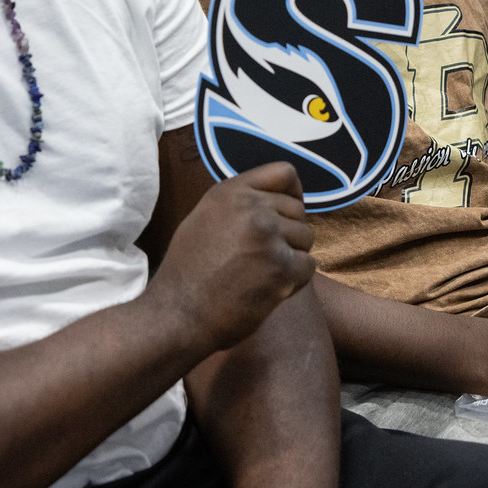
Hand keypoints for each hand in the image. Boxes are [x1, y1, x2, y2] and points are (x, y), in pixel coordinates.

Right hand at [146, 163, 315, 353]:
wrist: (178, 314)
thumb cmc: (188, 272)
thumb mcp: (204, 217)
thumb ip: (238, 204)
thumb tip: (273, 201)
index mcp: (231, 192)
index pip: (284, 173)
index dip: (292, 194)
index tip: (286, 213)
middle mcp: (252, 208)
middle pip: (297, 210)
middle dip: (288, 233)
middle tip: (265, 256)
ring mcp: (268, 237)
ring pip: (306, 238)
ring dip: (292, 256)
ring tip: (264, 273)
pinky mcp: (281, 268)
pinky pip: (308, 266)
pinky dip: (295, 280)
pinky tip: (270, 289)